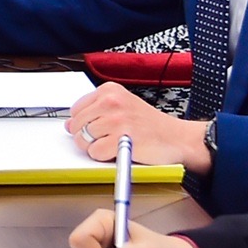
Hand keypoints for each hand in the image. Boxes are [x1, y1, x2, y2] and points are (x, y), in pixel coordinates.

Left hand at [66, 81, 212, 172]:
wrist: (178, 138)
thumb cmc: (151, 125)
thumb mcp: (123, 106)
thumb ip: (96, 111)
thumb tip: (69, 125)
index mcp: (110, 90)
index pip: (76, 109)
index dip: (82, 124)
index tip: (95, 129)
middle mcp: (111, 101)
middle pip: (77, 125)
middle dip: (86, 137)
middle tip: (106, 140)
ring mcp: (116, 120)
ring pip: (83, 139)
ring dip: (94, 148)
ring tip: (114, 145)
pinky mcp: (120, 140)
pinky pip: (94, 152)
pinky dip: (103, 157)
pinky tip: (117, 152)